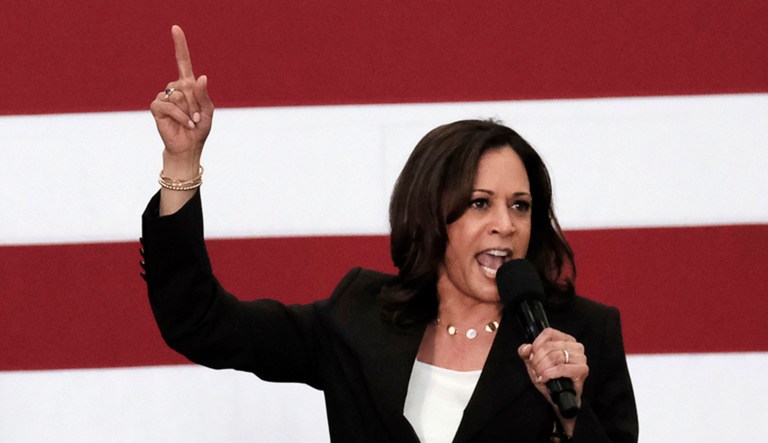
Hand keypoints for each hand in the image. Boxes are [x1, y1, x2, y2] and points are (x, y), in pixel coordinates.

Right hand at [150, 25, 213, 163]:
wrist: (188, 146)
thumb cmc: (199, 128)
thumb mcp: (208, 111)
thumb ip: (203, 94)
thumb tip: (201, 77)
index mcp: (188, 85)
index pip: (183, 61)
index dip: (179, 44)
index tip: (175, 28)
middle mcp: (175, 88)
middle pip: (186, 85)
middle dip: (196, 104)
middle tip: (196, 117)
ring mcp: (164, 97)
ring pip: (179, 95)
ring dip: (189, 111)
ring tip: (190, 121)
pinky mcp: (156, 107)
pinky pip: (169, 105)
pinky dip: (180, 116)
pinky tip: (185, 124)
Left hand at [518, 328, 588, 431]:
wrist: (559, 398)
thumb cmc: (549, 378)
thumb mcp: (534, 363)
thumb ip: (526, 353)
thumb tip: (526, 348)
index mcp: (566, 339)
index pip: (549, 333)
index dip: (536, 344)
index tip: (532, 355)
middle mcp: (576, 346)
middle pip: (549, 346)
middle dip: (537, 360)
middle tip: (535, 369)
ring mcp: (581, 358)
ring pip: (555, 357)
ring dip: (542, 368)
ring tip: (540, 374)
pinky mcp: (582, 370)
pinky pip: (561, 368)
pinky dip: (549, 374)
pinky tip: (545, 378)